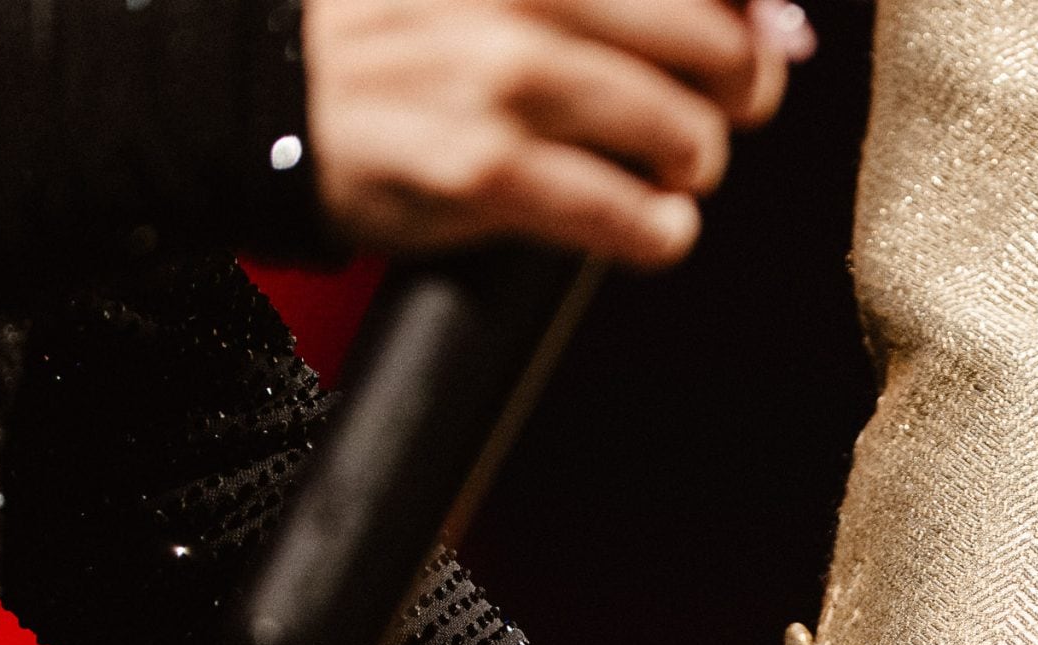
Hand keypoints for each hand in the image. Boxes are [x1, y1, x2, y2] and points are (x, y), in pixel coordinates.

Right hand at [305, 0, 814, 265]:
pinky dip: (658, 230)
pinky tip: (654, 227)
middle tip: (721, 110)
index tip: (771, 34)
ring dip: (697, 162)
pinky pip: (621, 213)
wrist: (262, 95)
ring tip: (674, 169)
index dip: (753, 14)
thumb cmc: (398, 34)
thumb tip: (774, 24)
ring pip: (679, 131)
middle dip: (743, 88)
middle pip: (712, 45)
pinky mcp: (481, 170)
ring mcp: (497, 78)